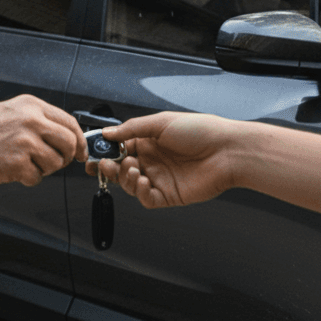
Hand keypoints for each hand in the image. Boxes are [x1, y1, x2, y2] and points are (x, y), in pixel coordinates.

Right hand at [0, 94, 87, 186]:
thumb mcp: (8, 112)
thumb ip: (35, 120)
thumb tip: (60, 134)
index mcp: (30, 106)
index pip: (69, 122)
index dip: (79, 140)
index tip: (80, 151)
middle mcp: (31, 121)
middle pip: (70, 143)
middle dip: (66, 157)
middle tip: (55, 162)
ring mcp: (25, 142)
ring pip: (56, 163)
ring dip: (43, 169)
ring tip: (23, 164)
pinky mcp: (17, 163)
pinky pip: (37, 178)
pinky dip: (27, 179)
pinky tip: (12, 171)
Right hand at [86, 112, 240, 207]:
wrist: (228, 151)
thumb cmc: (202, 131)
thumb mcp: (161, 122)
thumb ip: (131, 129)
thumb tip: (108, 133)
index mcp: (149, 141)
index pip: (119, 148)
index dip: (104, 151)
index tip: (92, 151)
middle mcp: (152, 160)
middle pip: (120, 168)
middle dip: (108, 167)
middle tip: (104, 164)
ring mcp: (160, 178)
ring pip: (130, 185)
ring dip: (125, 178)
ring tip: (133, 169)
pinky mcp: (170, 195)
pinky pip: (147, 199)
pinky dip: (140, 192)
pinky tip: (144, 181)